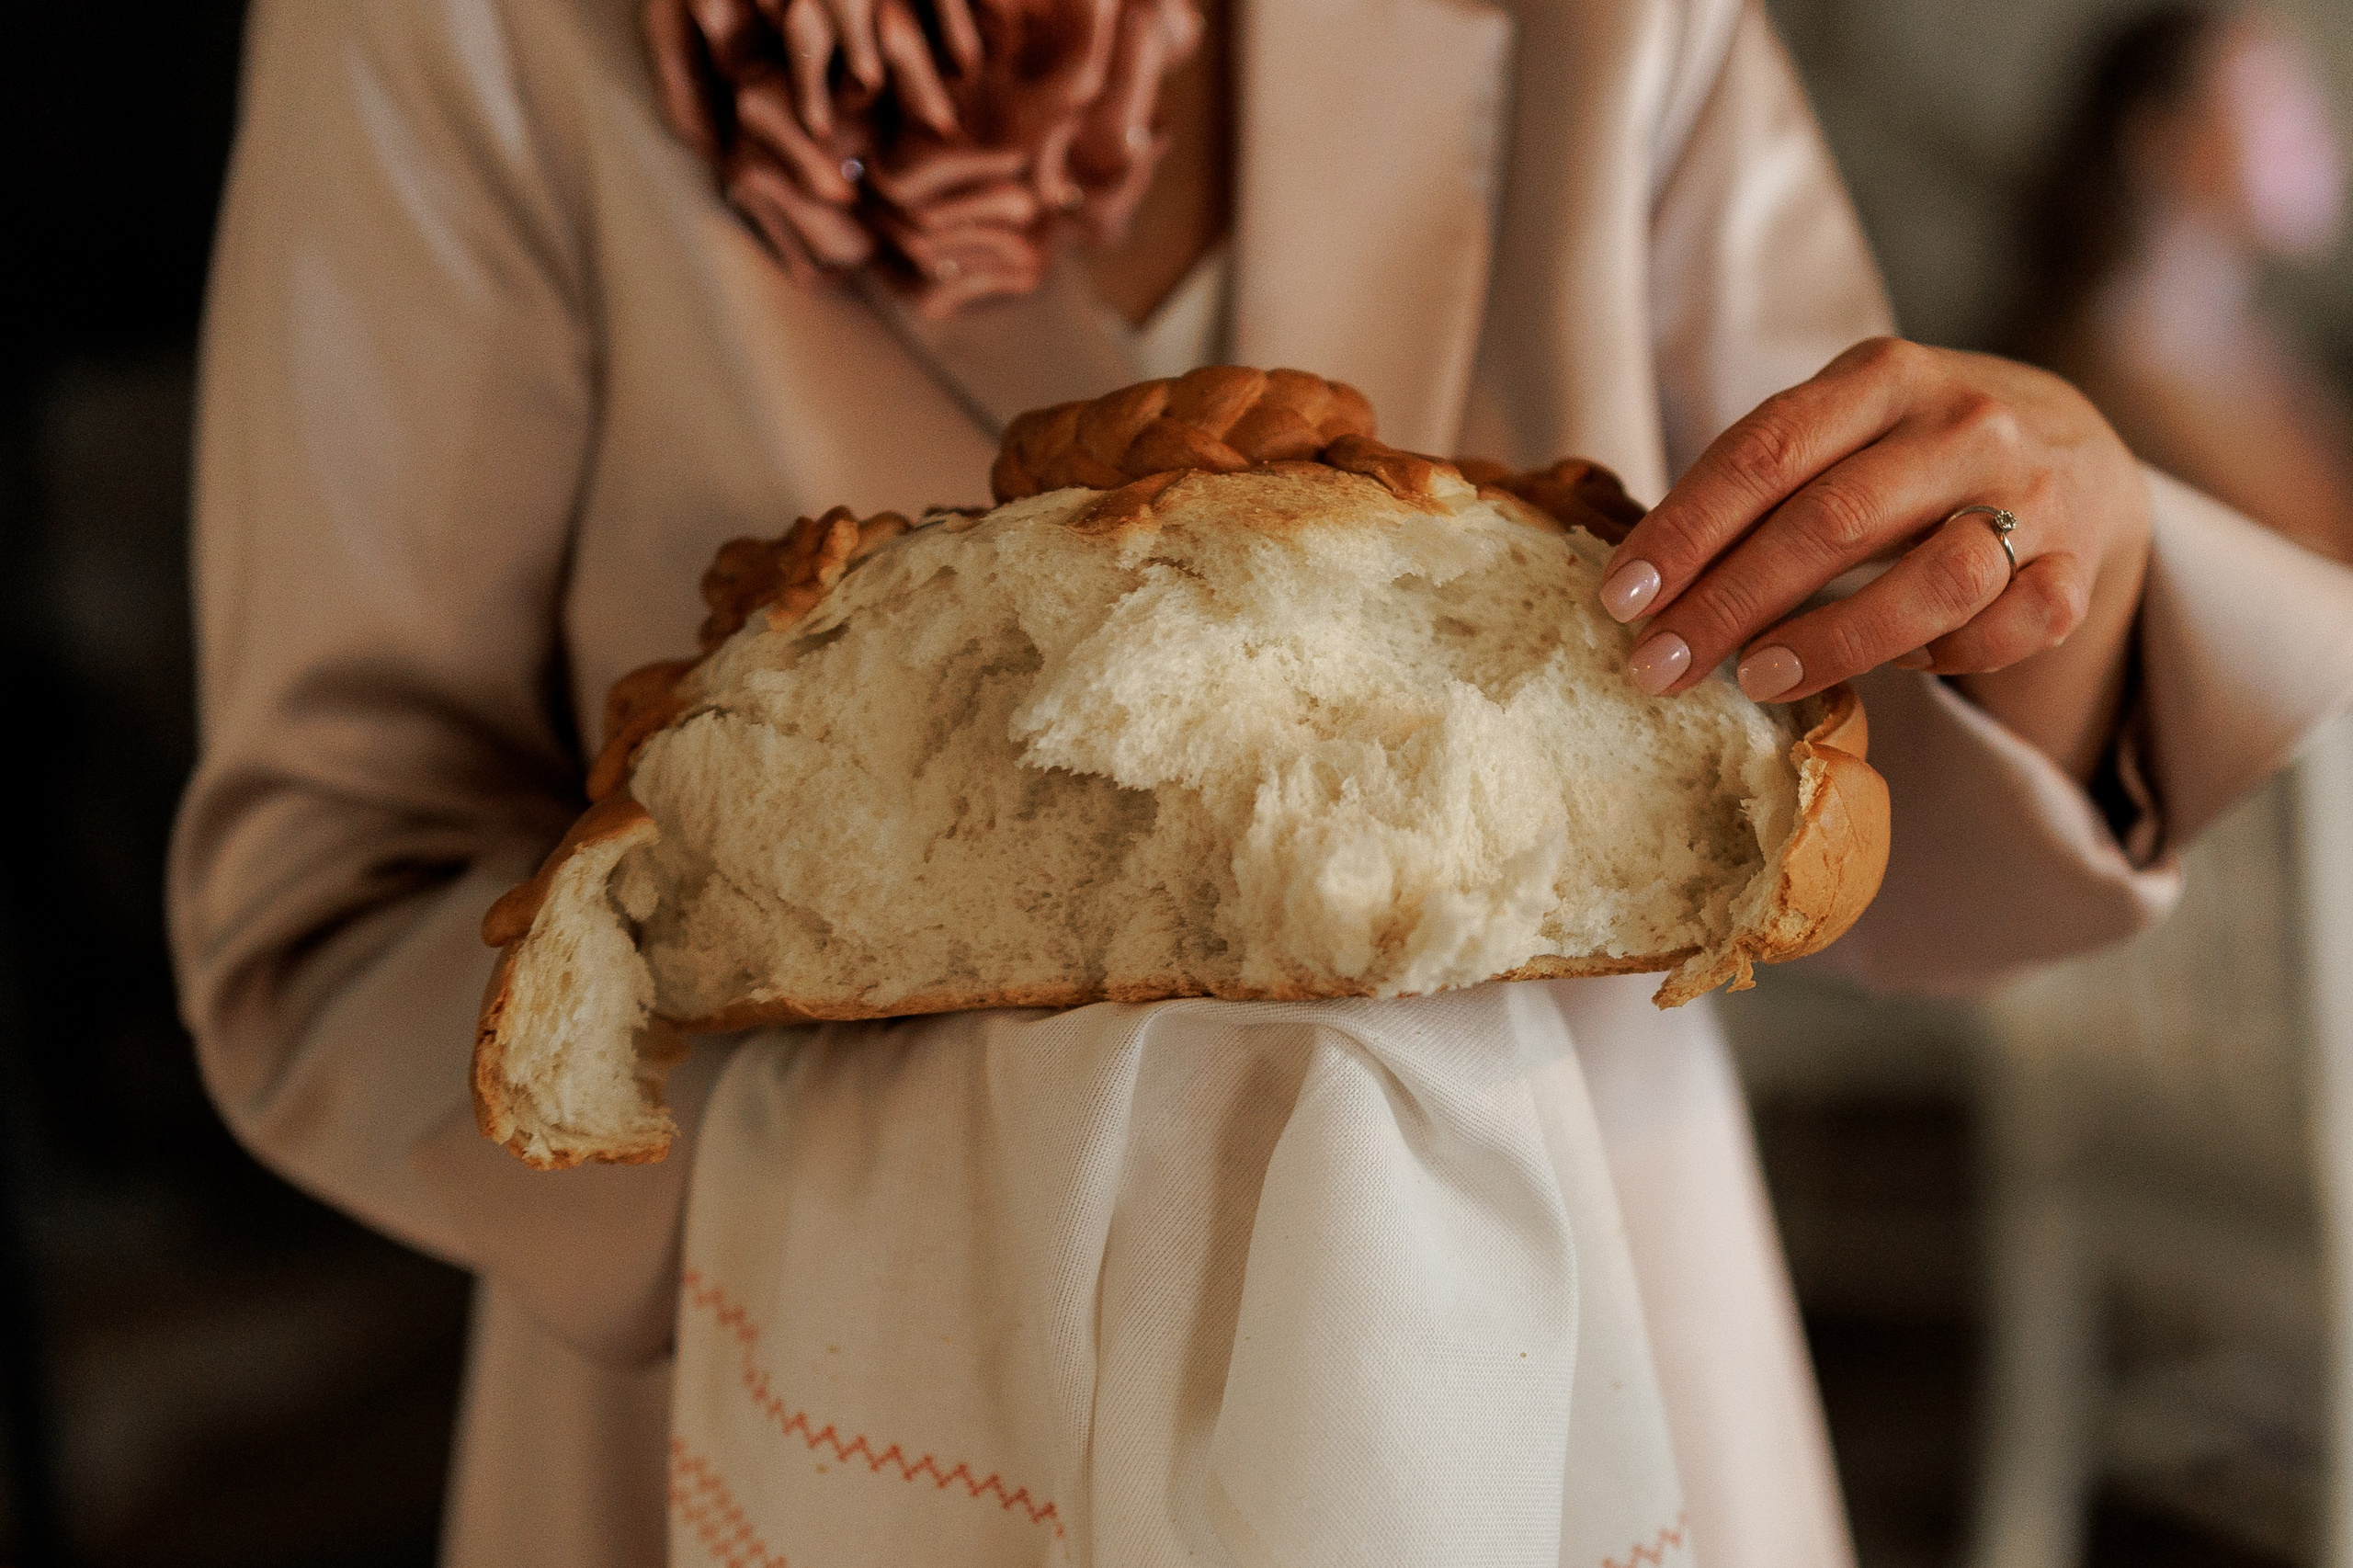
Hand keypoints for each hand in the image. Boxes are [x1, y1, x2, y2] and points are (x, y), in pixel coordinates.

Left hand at [1599, 338, 2151, 777]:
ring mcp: (2033, 493)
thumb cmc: (1910, 453)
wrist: (2076, 446)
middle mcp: (1963, 424)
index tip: (1621, 598)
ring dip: (1830, 640)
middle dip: (1729, 602)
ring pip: (1934, 582)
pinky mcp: (2076, 566)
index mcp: (1883, 375)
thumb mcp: (1840, 430)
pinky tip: (1893, 665)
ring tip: (1753, 677)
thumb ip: (1758, 484)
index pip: (1765, 451)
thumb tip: (1639, 586)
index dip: (1685, 530)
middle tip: (1656, 666)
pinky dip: (1943, 658)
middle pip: (1832, 520)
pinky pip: (2008, 629)